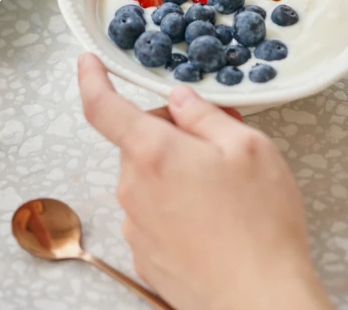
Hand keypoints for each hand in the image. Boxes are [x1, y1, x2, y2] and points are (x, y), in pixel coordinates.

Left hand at [78, 53, 331, 309]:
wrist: (259, 300)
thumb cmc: (260, 220)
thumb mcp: (248, 146)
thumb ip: (205, 114)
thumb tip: (179, 99)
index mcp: (154, 153)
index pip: (104, 107)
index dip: (92, 79)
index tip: (87, 62)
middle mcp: (133, 189)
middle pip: (141, 141)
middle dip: (173, 133)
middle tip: (218, 142)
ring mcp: (136, 226)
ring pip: (148, 176)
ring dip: (176, 170)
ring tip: (223, 189)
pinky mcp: (145, 256)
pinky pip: (152, 211)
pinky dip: (175, 203)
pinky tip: (212, 220)